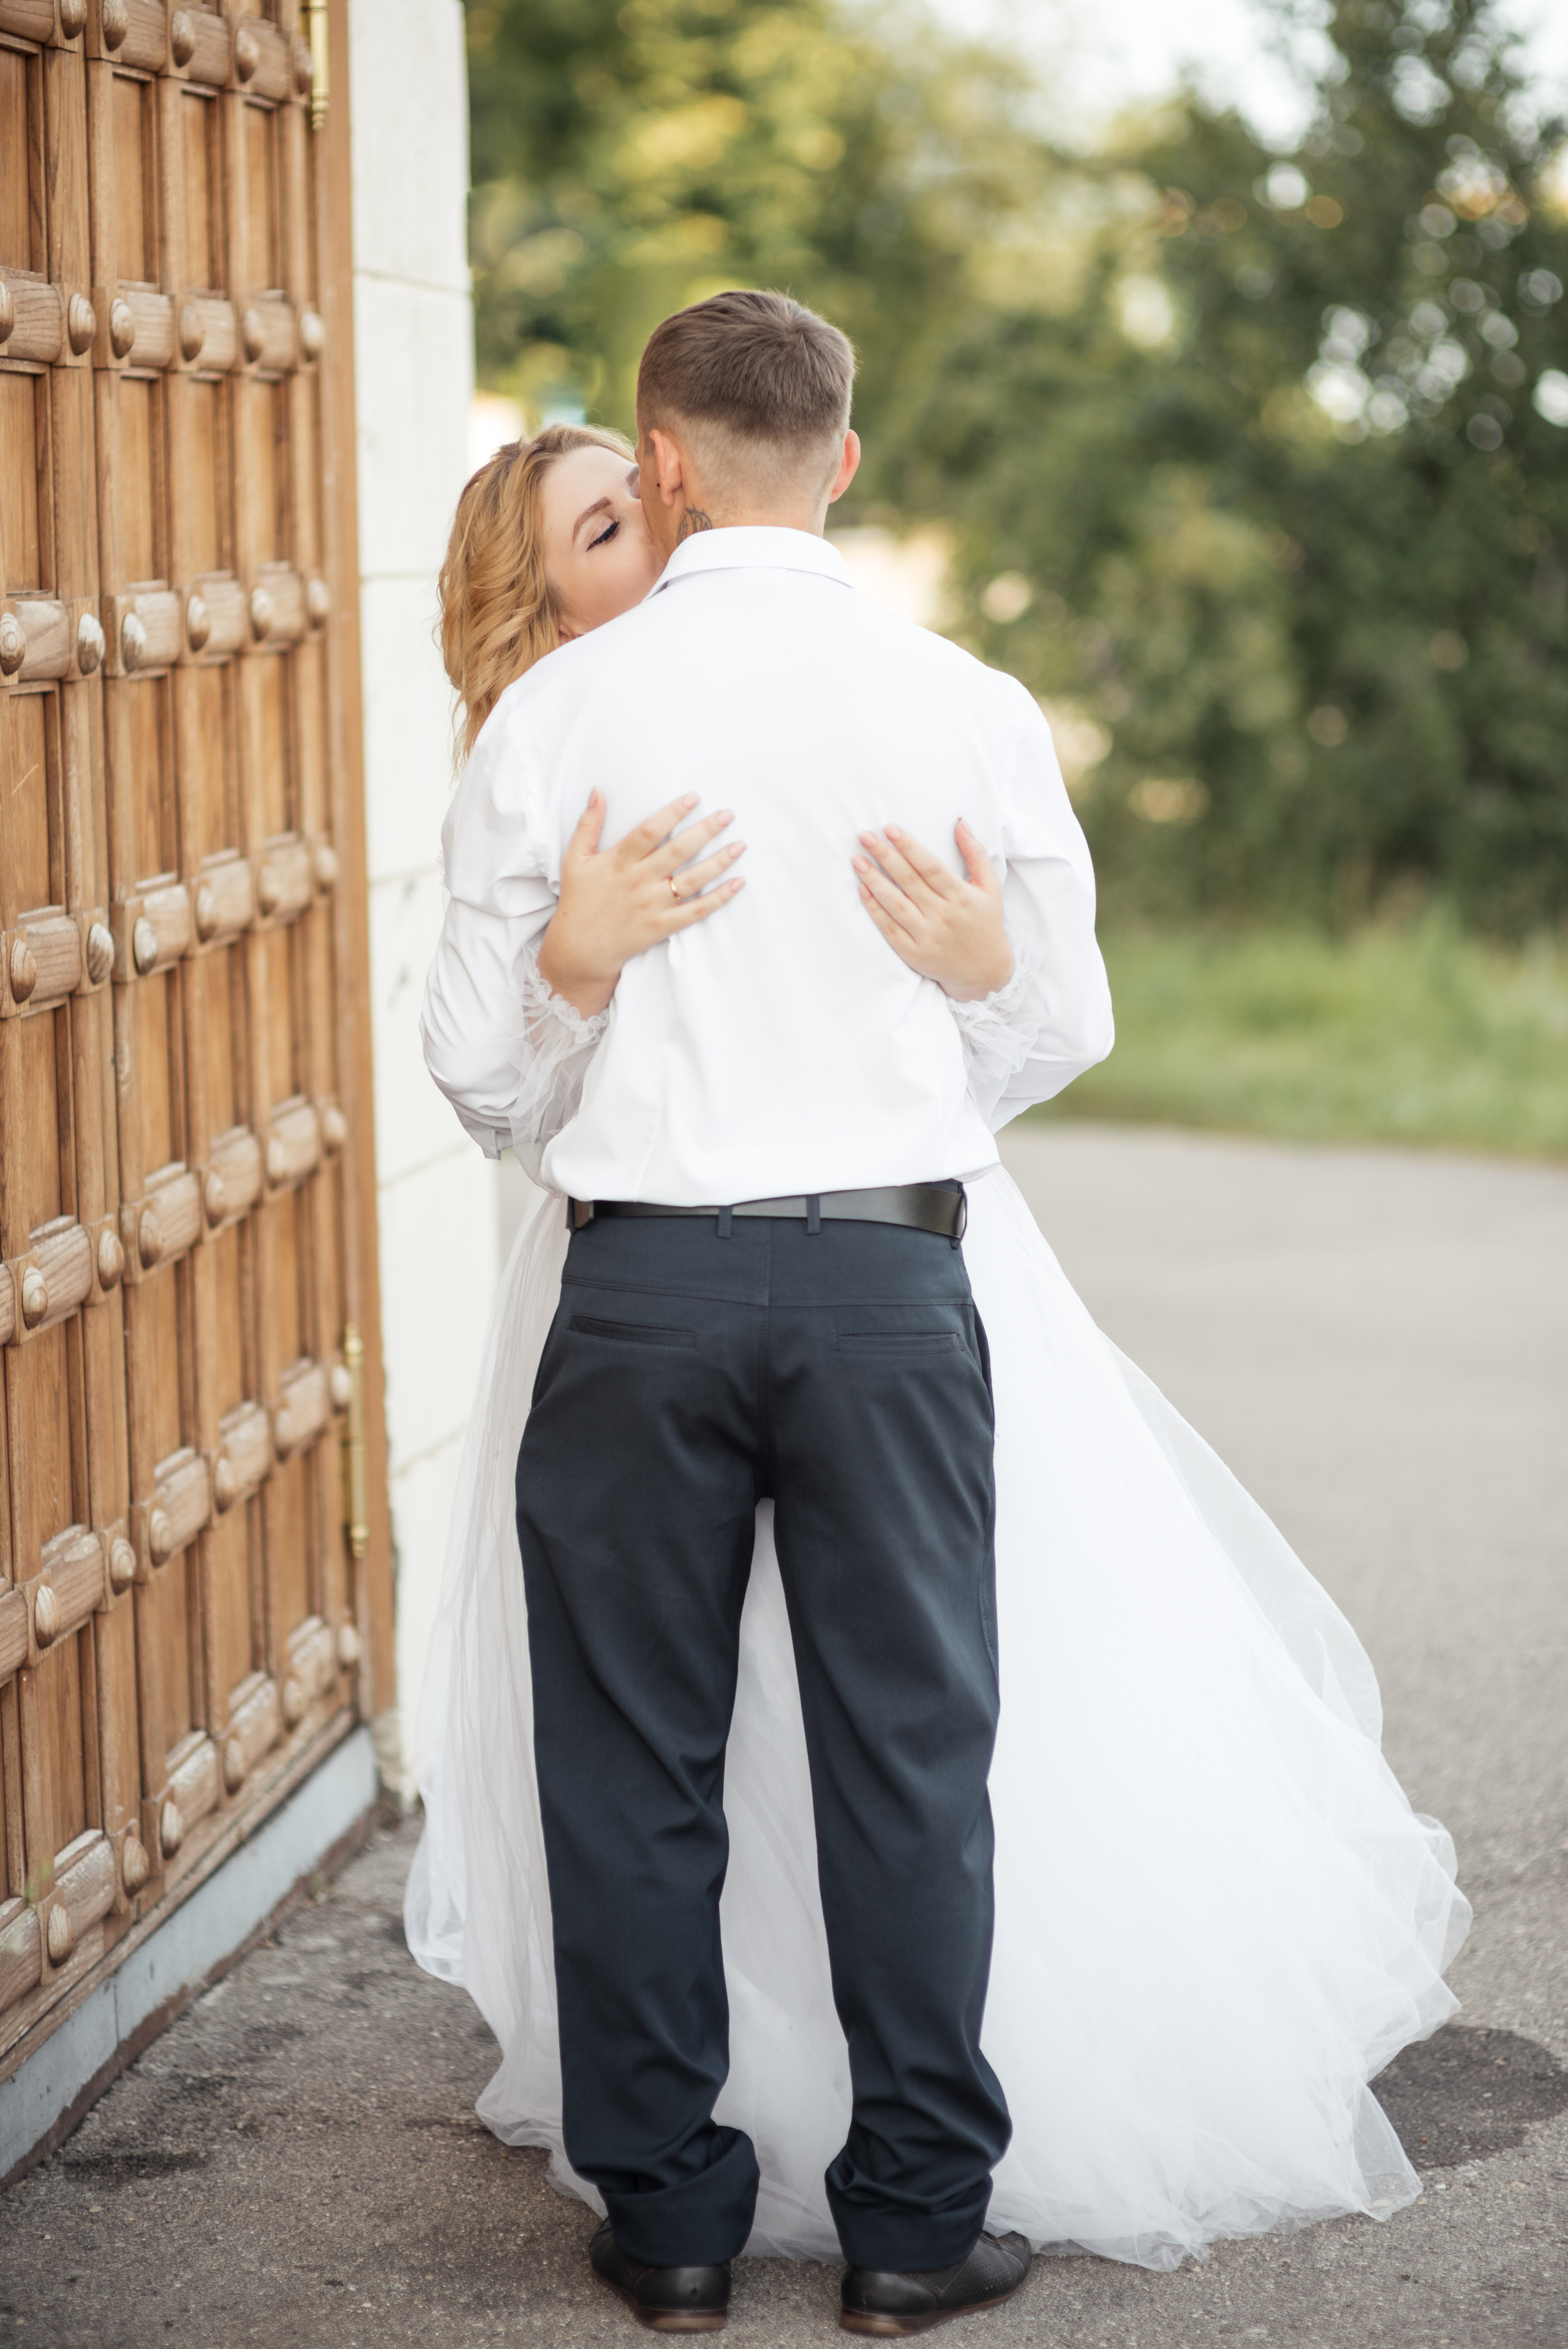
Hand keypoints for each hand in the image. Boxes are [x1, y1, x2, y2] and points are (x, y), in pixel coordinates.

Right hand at [537, 791, 745, 1016]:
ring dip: (719, 861)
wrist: (578, 950)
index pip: (650, 830)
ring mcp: (652, 905)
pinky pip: (696, 911)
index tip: (694, 797)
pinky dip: (719, 898)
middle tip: (728, 815)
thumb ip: (588, 824)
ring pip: (693, 879)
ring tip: (739, 845)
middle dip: (706, 830)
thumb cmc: (578, 901)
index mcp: (619, 861)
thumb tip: (597, 792)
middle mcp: (639, 881)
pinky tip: (737, 883)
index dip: (673, 812)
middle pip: (678, 850)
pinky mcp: (662, 926)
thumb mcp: (575, 859)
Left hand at [853, 821, 1013, 1002]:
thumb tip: (959, 822)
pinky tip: (863, 890)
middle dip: (885, 856)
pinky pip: (890, 929)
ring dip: (874, 881)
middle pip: (909, 881)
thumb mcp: (990, 887)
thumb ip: (975, 853)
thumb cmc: (985, 922)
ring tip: (857, 860)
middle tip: (865, 836)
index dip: (909, 847)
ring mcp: (927, 936)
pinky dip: (875, 910)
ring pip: (896, 904)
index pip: (930, 867)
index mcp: (961, 896)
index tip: (890, 829)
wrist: (984, 972)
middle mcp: (943, 916)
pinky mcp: (914, 953)